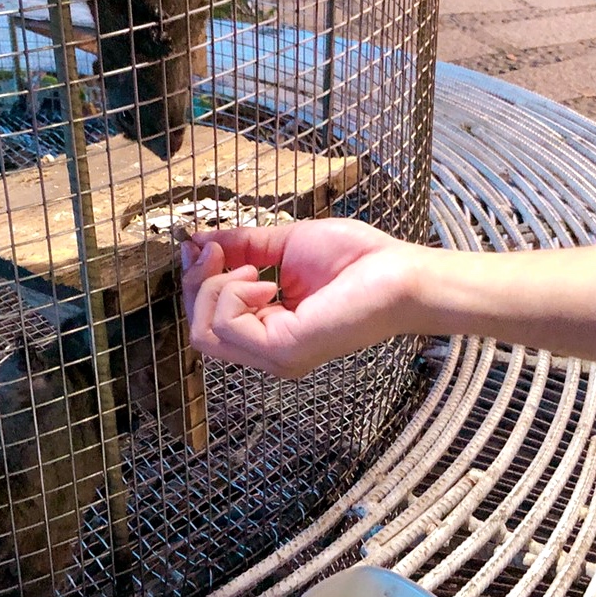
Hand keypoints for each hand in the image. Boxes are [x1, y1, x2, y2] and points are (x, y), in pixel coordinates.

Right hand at [180, 219, 419, 377]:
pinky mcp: (282, 350)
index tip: (202, 245)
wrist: (398, 272)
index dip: (197, 281)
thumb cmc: (357, 259)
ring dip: (217, 287)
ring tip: (254, 269)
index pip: (207, 320)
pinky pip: (227, 325)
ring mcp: (274, 356)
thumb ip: (242, 246)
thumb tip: (198, 241)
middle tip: (218, 251)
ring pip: (204, 332)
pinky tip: (267, 281)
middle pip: (198, 329)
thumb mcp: (284, 244)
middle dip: (198, 283)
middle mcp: (268, 350)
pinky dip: (235, 293)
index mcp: (269, 329)